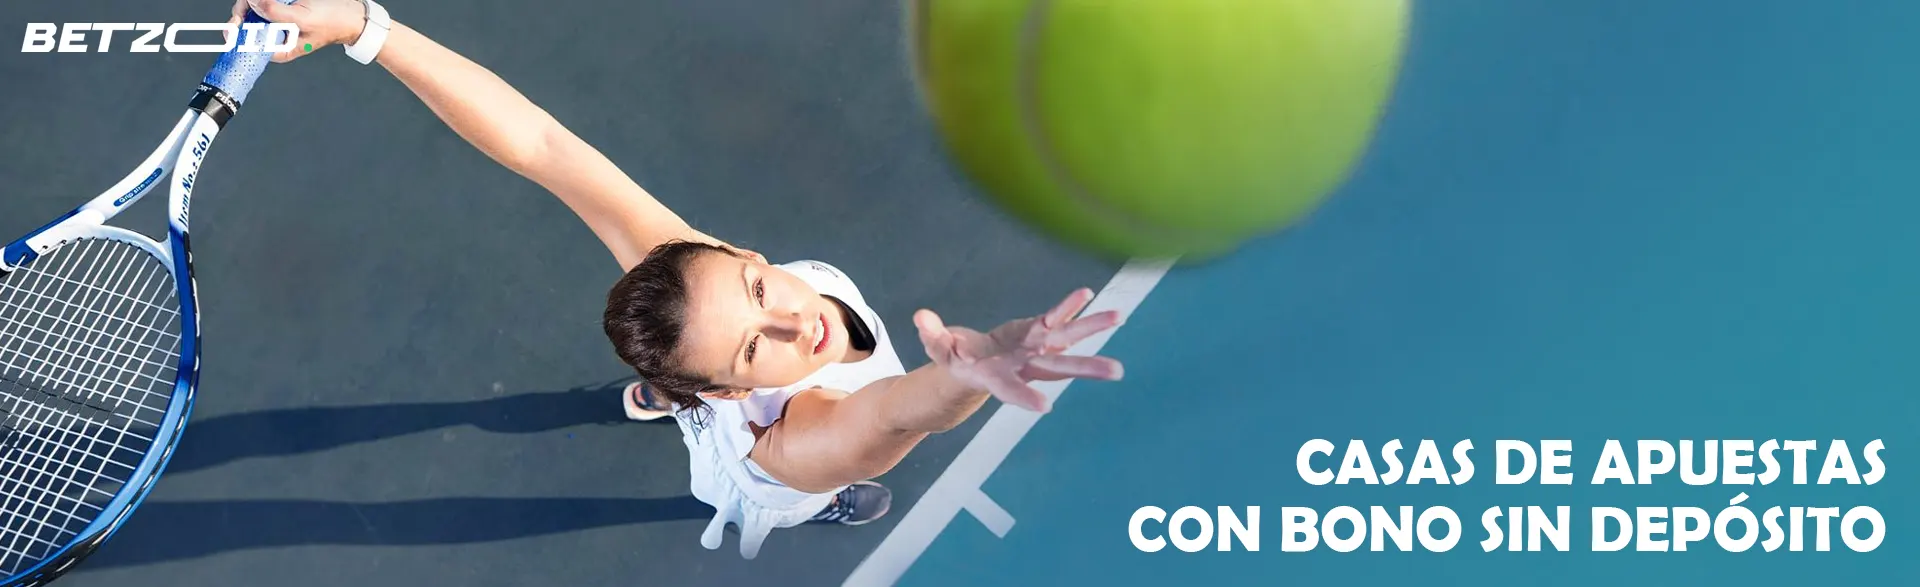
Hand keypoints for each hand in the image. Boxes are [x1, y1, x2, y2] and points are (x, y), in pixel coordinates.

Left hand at [226, 0, 371, 62]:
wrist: (352, 13)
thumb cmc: (333, 22)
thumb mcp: (302, 18)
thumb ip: (275, 12)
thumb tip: (252, 2)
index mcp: (279, 48)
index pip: (247, 44)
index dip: (236, 32)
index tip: (234, 21)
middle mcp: (275, 35)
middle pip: (246, 21)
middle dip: (247, 7)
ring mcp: (278, 21)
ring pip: (254, 7)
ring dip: (258, 0)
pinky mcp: (281, 9)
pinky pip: (266, 3)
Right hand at [913, 288, 1124, 413]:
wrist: (976, 365)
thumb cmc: (955, 361)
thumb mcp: (938, 351)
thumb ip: (933, 336)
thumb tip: (920, 317)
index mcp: (996, 377)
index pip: (1011, 390)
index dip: (1024, 397)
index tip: (1044, 407)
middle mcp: (1023, 365)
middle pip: (1057, 367)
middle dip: (1086, 367)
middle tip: (1117, 371)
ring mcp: (1035, 348)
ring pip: (1067, 340)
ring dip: (1092, 328)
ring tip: (1119, 316)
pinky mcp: (1037, 331)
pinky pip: (1057, 318)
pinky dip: (1071, 307)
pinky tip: (1089, 295)